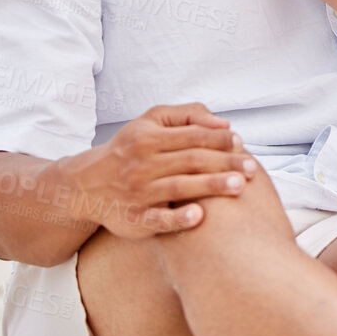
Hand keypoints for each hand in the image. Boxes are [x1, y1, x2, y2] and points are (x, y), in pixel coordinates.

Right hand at [56, 104, 257, 238]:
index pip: (192, 136)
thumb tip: (224, 124)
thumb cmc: (129, 150)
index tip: (241, 144)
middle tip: (251, 169)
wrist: (85, 185)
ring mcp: (138, 193)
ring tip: (239, 186)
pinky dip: (178, 219)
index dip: (219, 140)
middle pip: (191, 161)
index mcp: (148, 138)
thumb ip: (187, 115)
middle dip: (224, 163)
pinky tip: (199, 216)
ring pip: (179, 188)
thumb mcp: (151, 122)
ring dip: (211, 186)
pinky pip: (158, 220)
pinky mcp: (134, 219)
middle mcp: (142, 164)